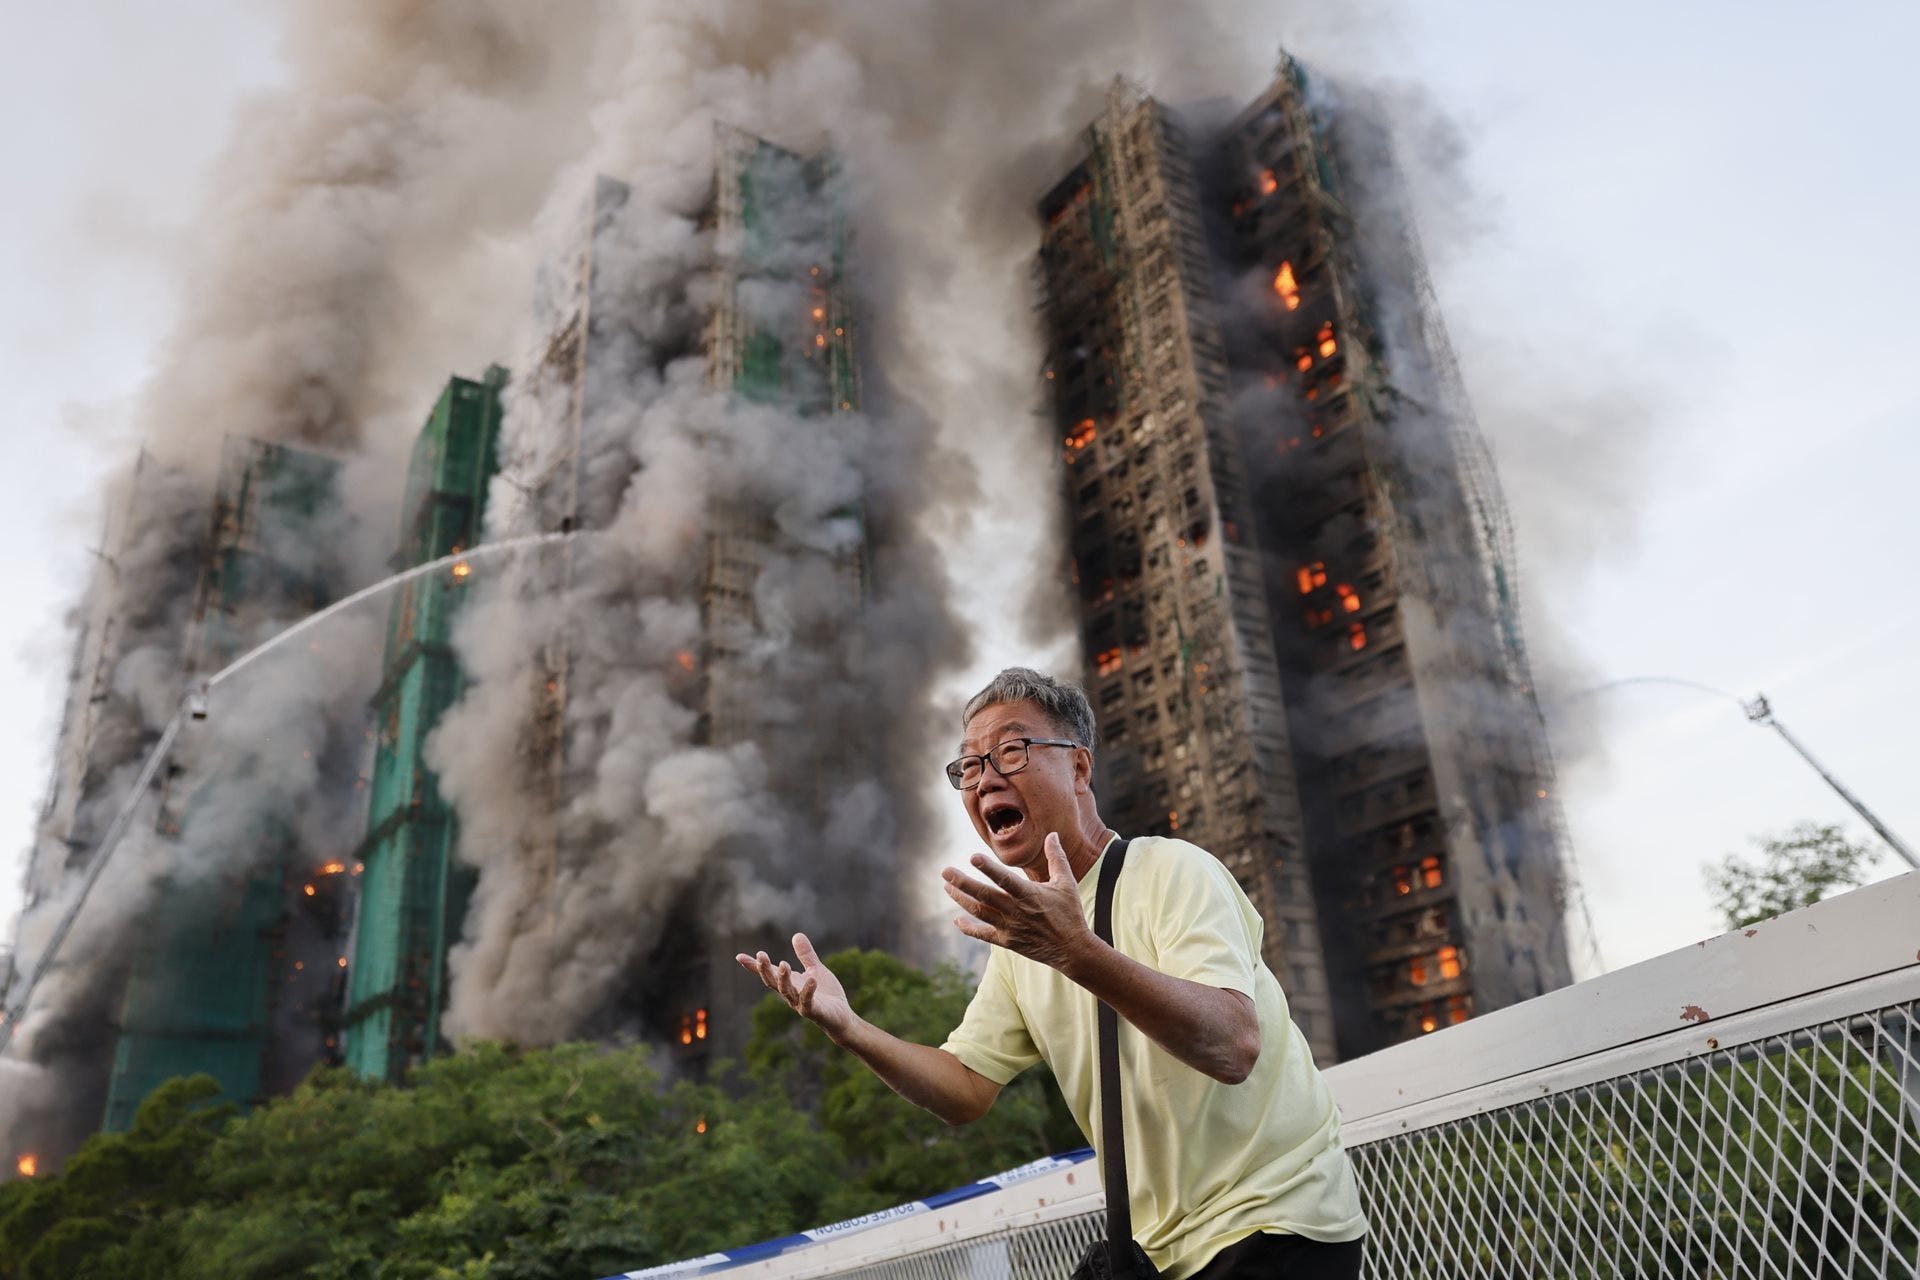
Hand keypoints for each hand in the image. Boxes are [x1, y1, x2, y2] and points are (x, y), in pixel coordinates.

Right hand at [735, 933, 853, 1038]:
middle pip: (773, 982)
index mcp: (789, 983)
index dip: (754, 966)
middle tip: (760, 955)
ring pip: (787, 992)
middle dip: (765, 970)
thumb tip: (796, 935)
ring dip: (783, 979)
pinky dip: (808, 991)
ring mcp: (800, 1003)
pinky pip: (808, 1002)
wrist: (841, 1017)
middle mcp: (791, 994)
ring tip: (784, 964)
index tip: (738, 957)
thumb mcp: (815, 970)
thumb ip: (806, 955)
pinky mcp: (814, 1011)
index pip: (769, 973)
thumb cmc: (827, 995)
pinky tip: (812, 980)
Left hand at [942, 832, 1094, 972]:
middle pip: (984, 895)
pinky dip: (968, 928)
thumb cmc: (1069, 913)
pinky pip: (983, 934)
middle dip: (963, 883)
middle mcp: (1016, 911)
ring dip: (961, 899)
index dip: (989, 868)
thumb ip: (1057, 857)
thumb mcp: (1066, 883)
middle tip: (945, 871)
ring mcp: (1009, 927)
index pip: (1005, 879)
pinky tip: (957, 920)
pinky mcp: (1007, 941)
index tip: (973, 857)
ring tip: (946, 887)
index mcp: (1029, 895)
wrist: (1072, 949)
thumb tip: (1052, 834)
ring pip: (979, 912)